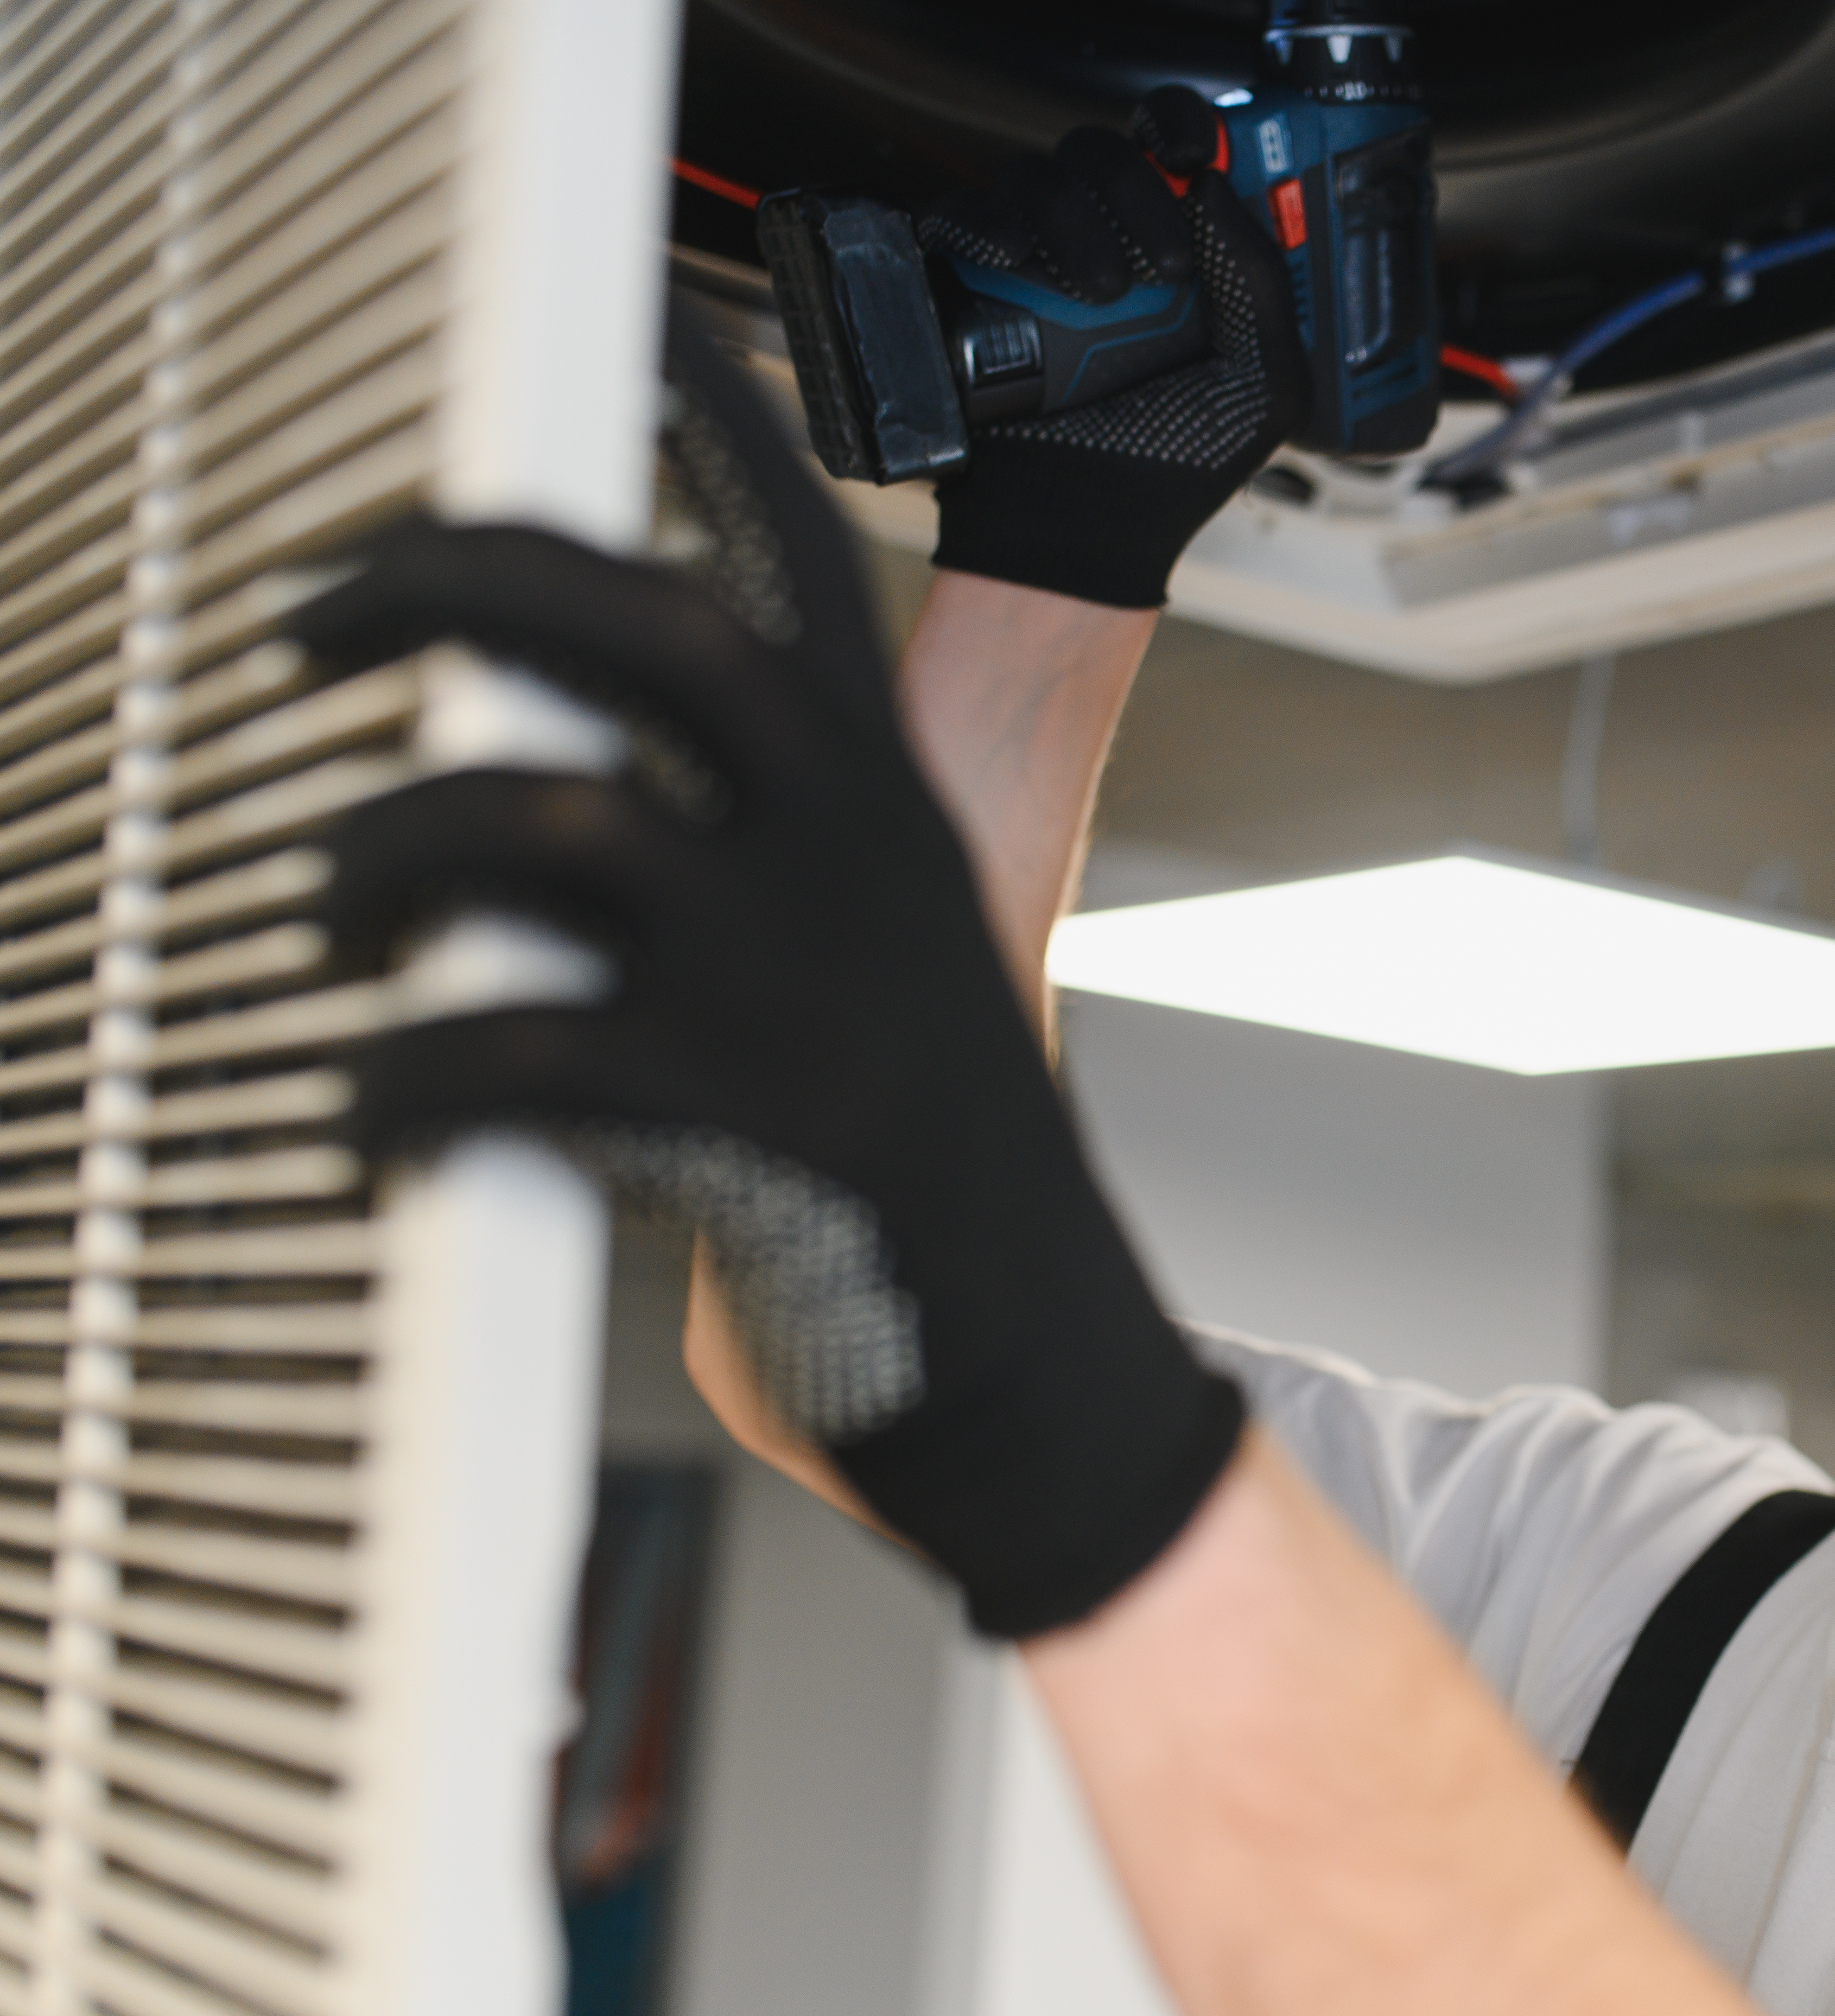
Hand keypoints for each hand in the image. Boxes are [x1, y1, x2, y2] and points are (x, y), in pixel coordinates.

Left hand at [297, 307, 1243, 1638]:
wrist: (1039, 1379)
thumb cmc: (929, 1185)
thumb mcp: (879, 970)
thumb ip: (761, 863)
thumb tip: (567, 788)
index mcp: (890, 805)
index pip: (798, 553)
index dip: (706, 421)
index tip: (623, 337)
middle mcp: (853, 852)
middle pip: (633, 621)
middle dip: (440, 581)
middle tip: (315, 618)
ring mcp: (800, 977)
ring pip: (531, 821)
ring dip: (373, 857)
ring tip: (325, 923)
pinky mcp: (734, 1116)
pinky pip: (496, 1051)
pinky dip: (391, 1082)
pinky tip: (365, 1121)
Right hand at [924, 91, 1311, 608]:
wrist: (1083, 528)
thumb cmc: (1174, 466)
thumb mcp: (1265, 382)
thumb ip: (1262, 281)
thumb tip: (1214, 182)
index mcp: (1179, 260)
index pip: (1168, 153)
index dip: (1177, 128)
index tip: (1188, 151)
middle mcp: (1105, 249)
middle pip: (1102, 152)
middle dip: (1136, 191)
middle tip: (1167, 265)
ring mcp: (1034, 264)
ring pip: (1037, 175)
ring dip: (1074, 219)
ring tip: (1103, 296)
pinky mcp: (968, 284)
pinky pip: (961, 212)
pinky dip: (987, 221)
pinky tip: (1018, 261)